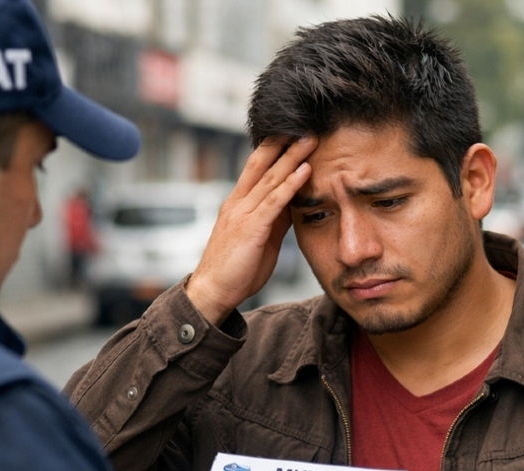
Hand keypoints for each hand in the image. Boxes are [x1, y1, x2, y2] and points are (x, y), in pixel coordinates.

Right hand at [186, 137, 316, 324]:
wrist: (213, 291)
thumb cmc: (236, 269)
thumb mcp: (259, 238)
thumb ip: (274, 219)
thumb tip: (292, 203)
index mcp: (238, 204)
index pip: (256, 168)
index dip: (273, 148)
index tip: (291, 132)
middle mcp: (238, 203)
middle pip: (262, 165)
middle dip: (283, 143)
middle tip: (304, 125)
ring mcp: (243, 214)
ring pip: (270, 178)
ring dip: (292, 157)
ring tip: (310, 139)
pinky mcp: (251, 228)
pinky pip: (274, 201)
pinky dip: (290, 184)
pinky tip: (304, 170)